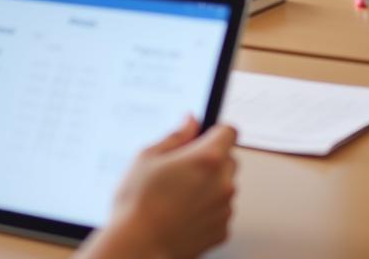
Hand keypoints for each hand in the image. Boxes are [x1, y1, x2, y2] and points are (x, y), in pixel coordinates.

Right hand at [88, 118, 236, 258]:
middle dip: (210, 158)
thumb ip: (176, 136)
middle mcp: (222, 183)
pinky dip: (207, 208)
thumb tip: (190, 122)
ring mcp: (224, 210)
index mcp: (207, 159)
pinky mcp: (222, 231)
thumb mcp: (148, 156)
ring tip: (178, 193)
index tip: (204, 135)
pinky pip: (220, 210)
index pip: (229, 131)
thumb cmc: (138, 204)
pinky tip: (182, 211)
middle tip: (182, 167)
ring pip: (225, 185)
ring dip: (210, 184)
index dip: (215, 131)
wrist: (139, 247)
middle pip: (229, 159)